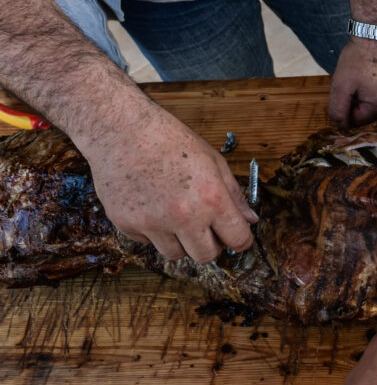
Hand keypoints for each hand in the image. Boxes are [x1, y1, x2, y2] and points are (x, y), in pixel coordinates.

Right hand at [82, 105, 257, 262]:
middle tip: (206, 228)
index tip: (236, 237)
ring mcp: (152, 223)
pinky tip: (151, 205)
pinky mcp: (126, 224)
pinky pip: (147, 242)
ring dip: (181, 241)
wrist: (119, 128)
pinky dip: (153, 231)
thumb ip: (234, 194)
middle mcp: (183, 216)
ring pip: (176, 254)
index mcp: (211, 198)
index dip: (241, 240)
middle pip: (206, 256)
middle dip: (211, 245)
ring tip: (177, 214)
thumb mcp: (212, 160)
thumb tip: (250, 219)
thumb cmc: (167, 138)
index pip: (238, 240)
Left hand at [329, 37, 376, 128]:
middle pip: (371, 114)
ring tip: (368, 75)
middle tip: (357, 81)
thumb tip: (340, 127)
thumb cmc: (359, 56)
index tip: (348, 88)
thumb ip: (338, 110)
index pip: (358, 121)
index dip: (348, 106)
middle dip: (360, 101)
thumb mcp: (340, 84)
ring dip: (371, 94)